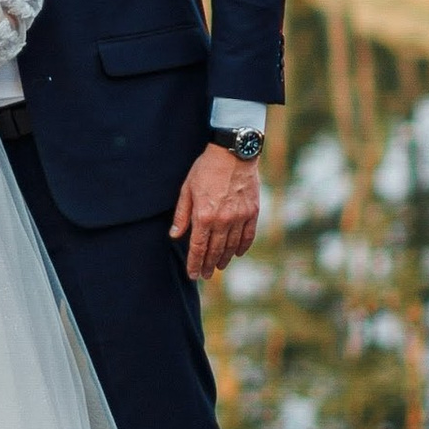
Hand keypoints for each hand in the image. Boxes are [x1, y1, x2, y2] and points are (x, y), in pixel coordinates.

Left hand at [171, 142, 260, 281]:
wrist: (233, 153)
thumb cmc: (206, 168)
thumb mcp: (187, 189)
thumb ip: (182, 215)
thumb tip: (175, 236)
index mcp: (204, 215)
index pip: (198, 247)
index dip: (194, 263)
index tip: (193, 274)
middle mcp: (222, 220)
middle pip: (215, 250)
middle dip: (208, 265)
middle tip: (205, 275)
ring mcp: (239, 217)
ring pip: (232, 246)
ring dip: (224, 259)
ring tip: (219, 266)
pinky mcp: (252, 212)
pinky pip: (248, 236)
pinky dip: (242, 247)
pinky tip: (238, 253)